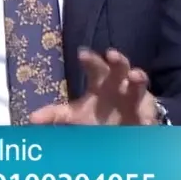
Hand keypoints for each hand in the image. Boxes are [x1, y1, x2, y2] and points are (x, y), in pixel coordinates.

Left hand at [30, 48, 156, 125]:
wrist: (125, 126)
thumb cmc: (99, 113)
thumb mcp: (76, 115)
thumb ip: (55, 115)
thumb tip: (31, 119)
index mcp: (101, 81)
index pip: (94, 66)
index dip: (90, 60)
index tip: (82, 53)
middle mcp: (119, 83)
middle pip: (119, 66)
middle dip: (117, 60)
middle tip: (112, 54)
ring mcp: (134, 96)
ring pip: (138, 82)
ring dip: (137, 77)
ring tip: (135, 75)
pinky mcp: (146, 112)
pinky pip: (148, 112)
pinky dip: (148, 115)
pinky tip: (146, 119)